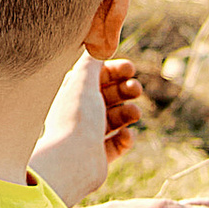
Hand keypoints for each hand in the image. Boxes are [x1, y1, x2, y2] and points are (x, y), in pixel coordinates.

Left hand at [29, 58, 147, 205]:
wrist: (72, 160)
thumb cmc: (77, 118)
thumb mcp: (83, 80)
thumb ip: (91, 62)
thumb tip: (96, 46)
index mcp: (72, 93)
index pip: (96, 77)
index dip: (114, 71)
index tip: (130, 69)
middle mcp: (79, 113)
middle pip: (108, 97)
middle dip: (124, 90)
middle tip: (136, 90)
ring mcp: (88, 136)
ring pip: (115, 119)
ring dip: (128, 113)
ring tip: (134, 114)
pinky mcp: (98, 156)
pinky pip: (117, 144)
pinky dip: (125, 139)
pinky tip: (126, 136)